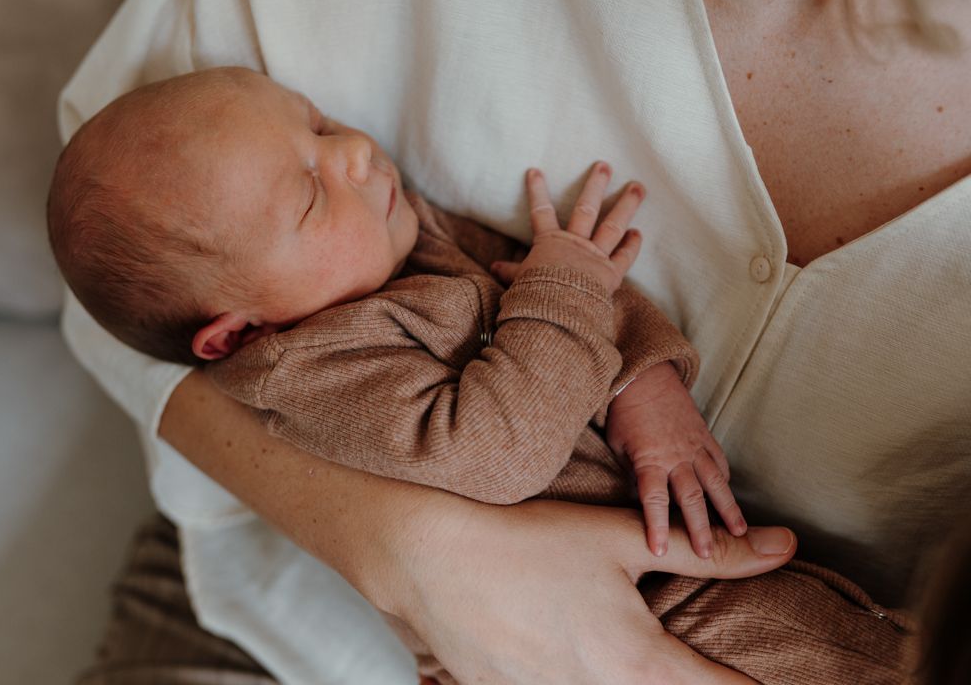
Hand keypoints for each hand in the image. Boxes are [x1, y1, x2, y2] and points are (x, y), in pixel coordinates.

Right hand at [385, 497, 795, 684]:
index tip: (763, 679)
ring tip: (598, 636)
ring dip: (617, 678)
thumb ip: (710, 554)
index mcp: (638, 666)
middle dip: (677, 680)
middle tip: (678, 658)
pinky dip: (563, 675)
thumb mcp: (622, 541)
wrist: (427, 555)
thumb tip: (784, 546)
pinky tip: (549, 642)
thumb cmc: (526, 540)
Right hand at [491, 164, 642, 294]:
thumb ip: (511, 271)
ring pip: (613, 226)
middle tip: (605, 165)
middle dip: (595, 185)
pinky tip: (638, 232)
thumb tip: (494, 267)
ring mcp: (596, 256)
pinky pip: (625, 257)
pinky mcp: (611, 274)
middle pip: (586, 208)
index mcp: (550, 242)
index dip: (536, 190)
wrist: (556, 312)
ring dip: (627, 205)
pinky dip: (632, 245)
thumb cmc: (535, 295)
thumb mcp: (519, 281)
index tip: (535, 170)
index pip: (540, 210)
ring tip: (638, 187)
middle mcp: (575, 243)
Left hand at [606, 362, 746, 557]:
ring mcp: (694, 446)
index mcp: (650, 460)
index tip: (661, 551)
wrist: (642, 377)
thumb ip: (632, 475)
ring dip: (727, 509)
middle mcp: (676, 456)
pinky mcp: (704, 435)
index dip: (657, 527)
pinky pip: (719, 460)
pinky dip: (725, 479)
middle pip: (691, 498)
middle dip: (700, 528)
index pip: (654, 501)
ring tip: (740, 532)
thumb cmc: (624, 413)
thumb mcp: (618, 447)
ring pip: (715, 482)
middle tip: (707, 554)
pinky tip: (729, 494)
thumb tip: (641, 502)